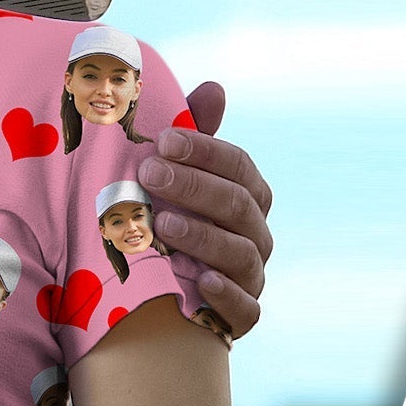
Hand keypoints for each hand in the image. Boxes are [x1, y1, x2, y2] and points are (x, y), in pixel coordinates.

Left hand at [136, 81, 272, 337]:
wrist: (160, 290)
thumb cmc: (169, 218)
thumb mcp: (175, 177)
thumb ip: (193, 136)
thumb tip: (214, 87)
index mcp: (247, 195)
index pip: (238, 165)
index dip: (204, 151)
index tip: (162, 139)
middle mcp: (256, 234)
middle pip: (238, 206)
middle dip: (194, 187)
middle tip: (149, 174)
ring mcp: (251, 276)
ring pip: (241, 254)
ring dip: (203, 237)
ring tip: (162, 225)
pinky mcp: (240, 317)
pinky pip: (246, 309)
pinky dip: (227, 295)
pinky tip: (200, 281)